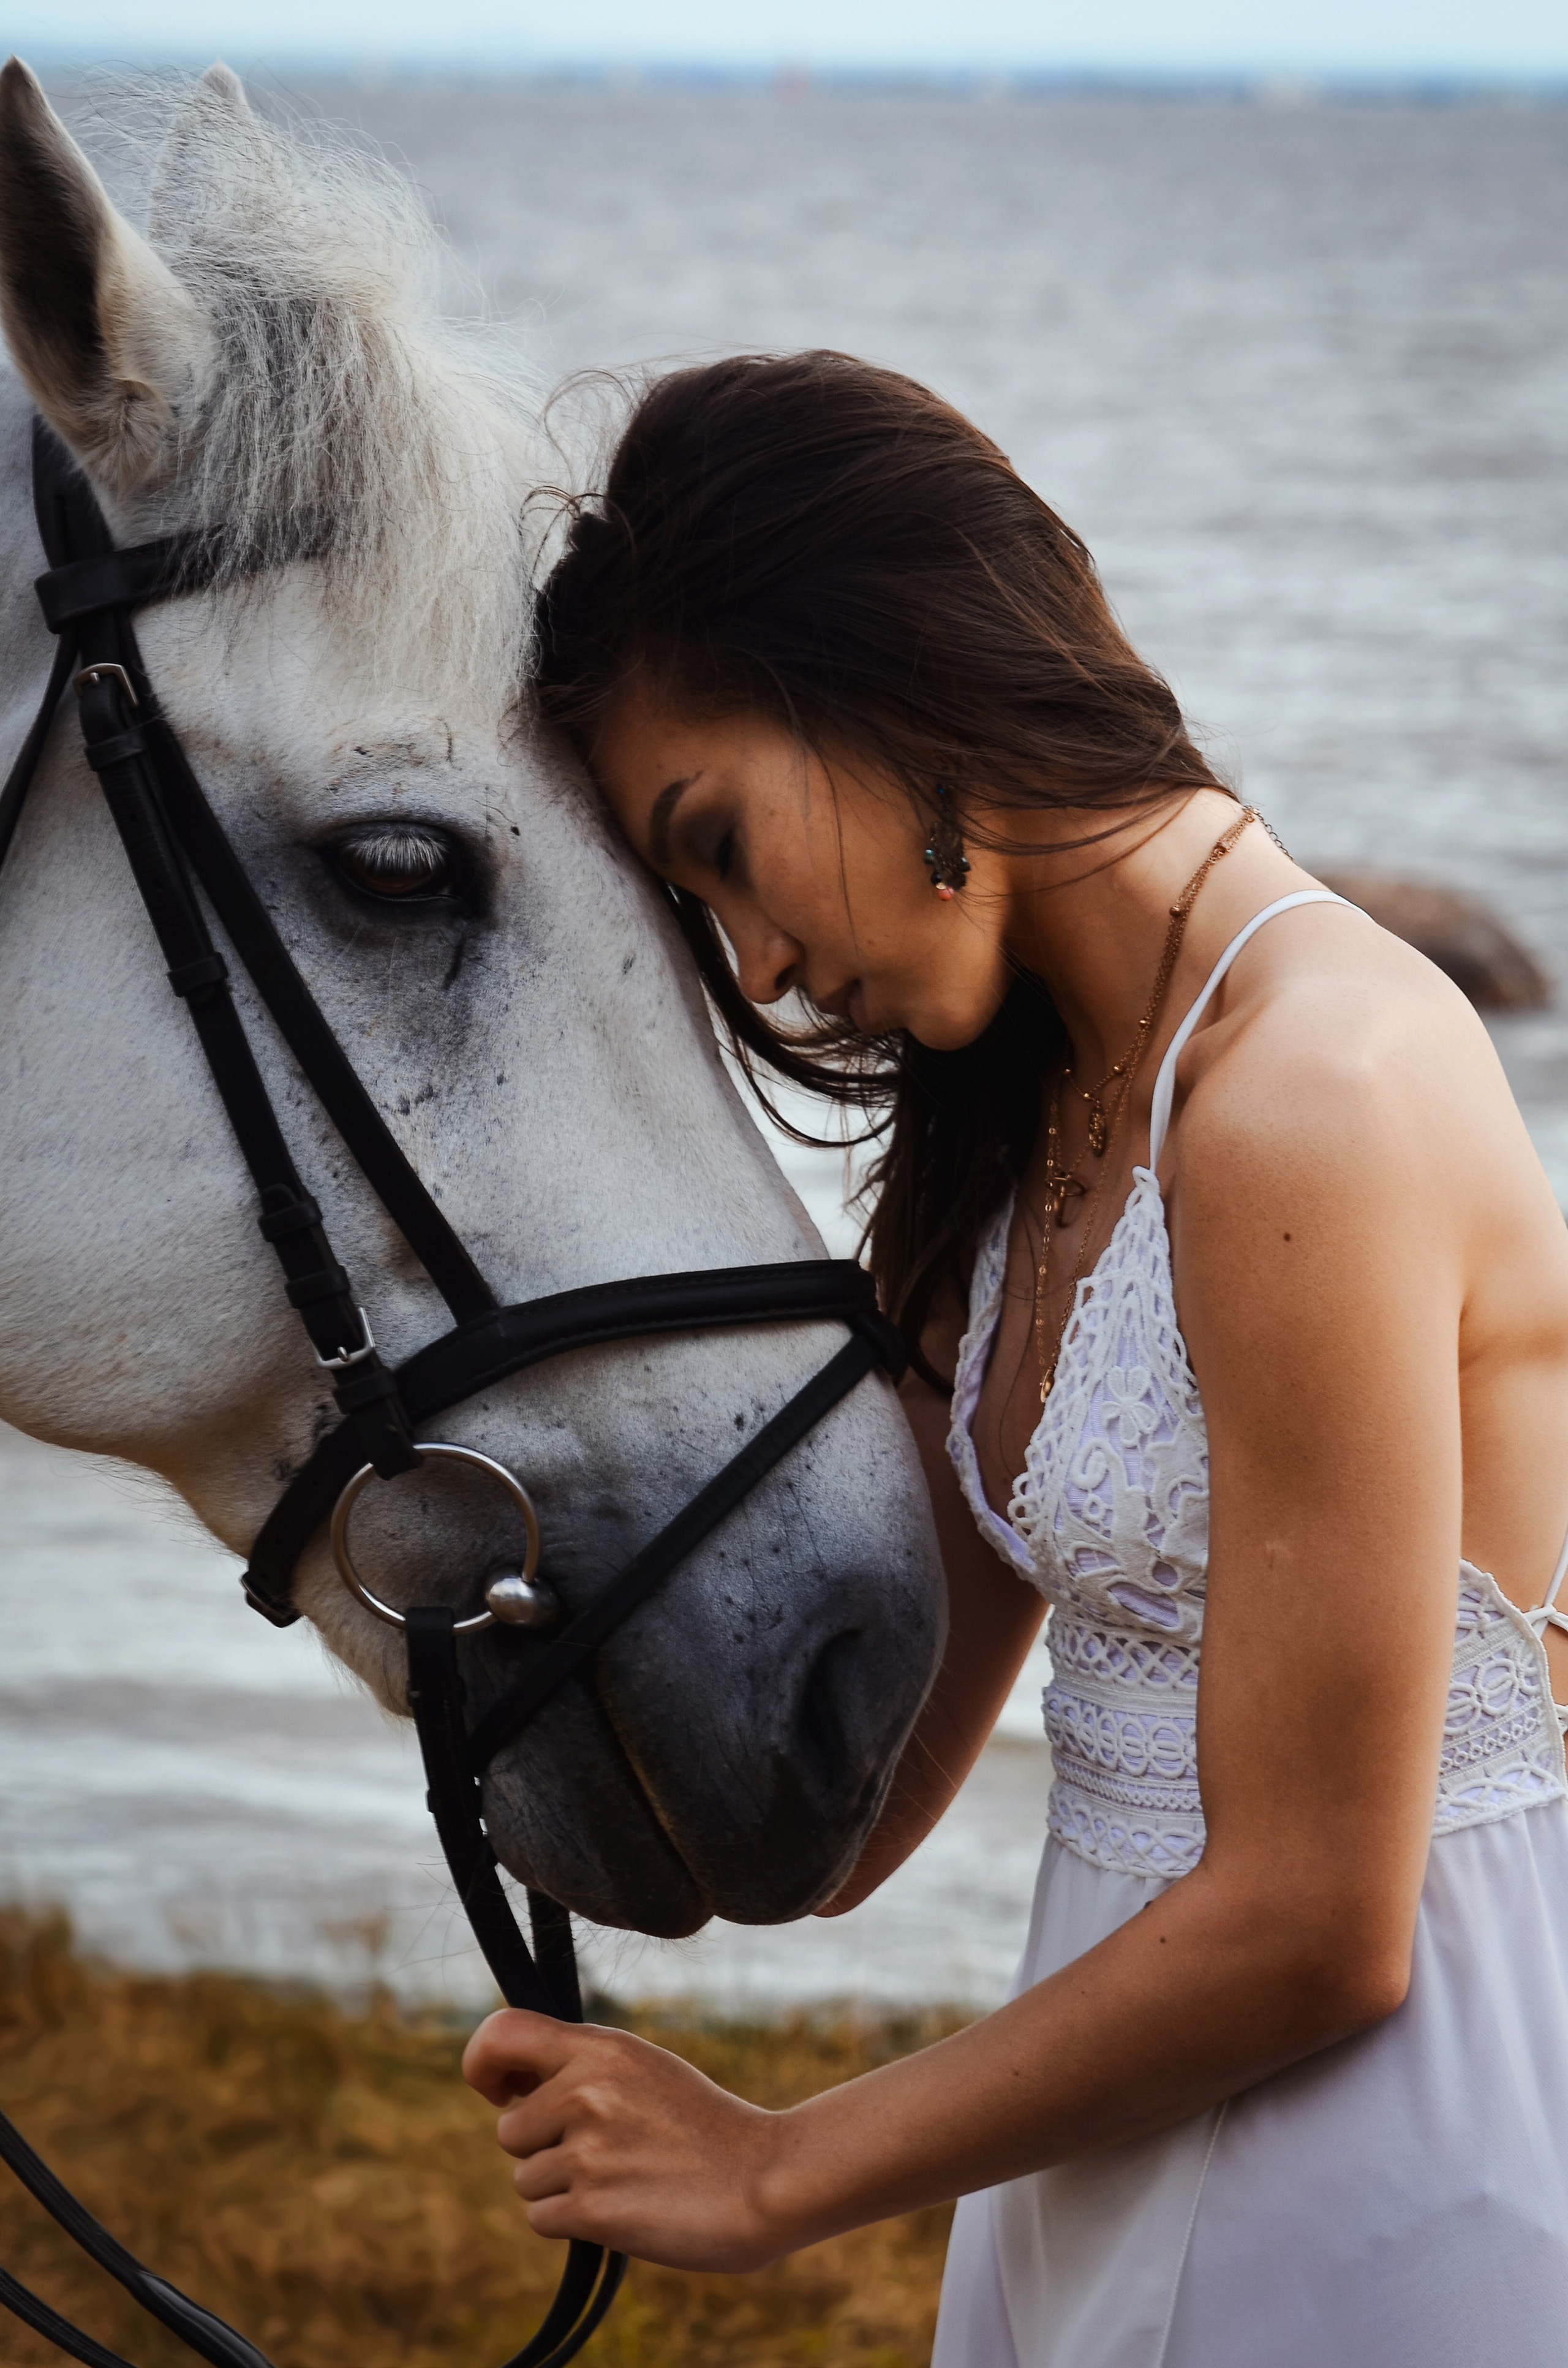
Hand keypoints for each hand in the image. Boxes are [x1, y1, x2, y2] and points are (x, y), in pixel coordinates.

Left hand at [462, 2009, 793, 2272]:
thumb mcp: (646, 2069)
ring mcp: (587, 2151)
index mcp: (601, 2048)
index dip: (483, 2065)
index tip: (501, 2091)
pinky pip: (540, 2219)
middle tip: (604, 2152)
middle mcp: (586, 2092)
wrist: (763, 2181)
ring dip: (562, 2189)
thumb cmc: (706, 2128)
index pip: (501, 2033)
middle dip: (543, 2148)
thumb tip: (515, 2089)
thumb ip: (585, 2068)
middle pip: (510, 2130)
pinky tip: (619, 2209)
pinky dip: (571, 2223)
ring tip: (622, 2180)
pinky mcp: (591, 2208)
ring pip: (525, 2179)